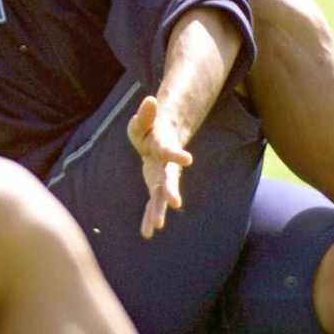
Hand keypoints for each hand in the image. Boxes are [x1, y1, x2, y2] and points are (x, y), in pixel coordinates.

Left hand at [126, 95, 192, 238]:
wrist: (161, 141)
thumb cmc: (150, 129)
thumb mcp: (144, 120)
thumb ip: (146, 113)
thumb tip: (150, 100)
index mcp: (163, 147)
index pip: (170, 151)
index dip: (177, 154)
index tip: (189, 159)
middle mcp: (166, 166)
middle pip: (168, 179)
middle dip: (170, 191)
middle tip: (174, 203)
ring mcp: (162, 178)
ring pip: (160, 196)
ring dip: (157, 211)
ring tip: (156, 227)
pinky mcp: (156, 187)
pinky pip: (152, 203)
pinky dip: (149, 216)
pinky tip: (147, 233)